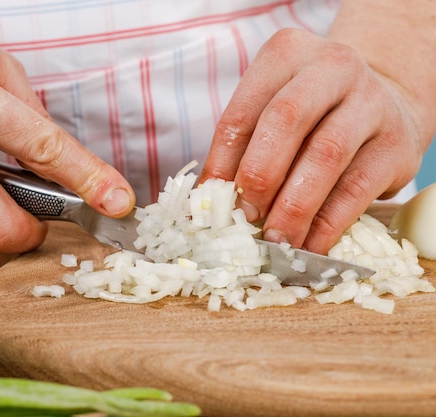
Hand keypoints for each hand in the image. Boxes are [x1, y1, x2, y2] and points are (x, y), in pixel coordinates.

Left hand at [200, 27, 426, 252]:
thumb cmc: (312, 114)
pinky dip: (327, 224)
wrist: (385, 103)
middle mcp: (332, 67)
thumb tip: (207, 204)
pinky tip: (309, 245)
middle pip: (285, 120)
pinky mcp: (397, 144)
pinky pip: (357, 189)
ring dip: (293, 207)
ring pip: (325, 156)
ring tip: (275, 240)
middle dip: (258, 176)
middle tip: (244, 218)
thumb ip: (243, 148)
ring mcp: (371, 102)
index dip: (220, 163)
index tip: (209, 202)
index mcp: (286, 55)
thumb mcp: (273, 111)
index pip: (242, 112)